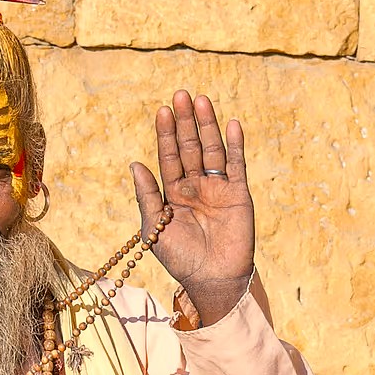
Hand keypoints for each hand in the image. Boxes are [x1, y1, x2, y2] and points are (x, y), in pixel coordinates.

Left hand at [131, 91, 256, 327]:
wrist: (212, 279)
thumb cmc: (181, 258)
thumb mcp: (154, 227)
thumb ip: (147, 195)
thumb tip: (135, 163)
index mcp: (173, 193)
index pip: (168, 156)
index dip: (165, 134)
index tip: (162, 110)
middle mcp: (195, 186)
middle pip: (190, 146)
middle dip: (185, 122)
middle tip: (181, 94)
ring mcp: (218, 188)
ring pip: (212, 150)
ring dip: (207, 126)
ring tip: (201, 100)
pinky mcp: (238, 194)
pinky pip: (236, 165)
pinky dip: (235, 145)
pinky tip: (231, 124)